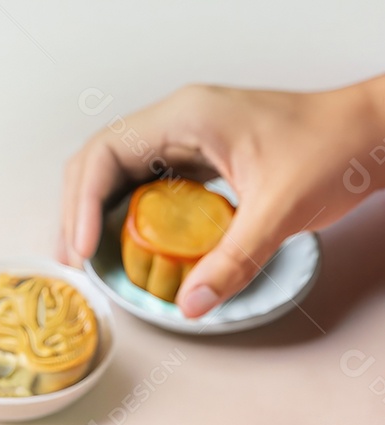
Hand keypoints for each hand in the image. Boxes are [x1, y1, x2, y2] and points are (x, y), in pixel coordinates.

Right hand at [60, 77, 384, 315]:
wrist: (367, 134)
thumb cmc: (332, 148)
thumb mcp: (280, 210)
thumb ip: (234, 260)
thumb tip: (190, 304)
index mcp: (188, 116)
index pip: (107, 153)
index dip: (85, 204)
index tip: (83, 248)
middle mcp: (178, 121)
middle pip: (100, 161)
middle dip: (78, 211)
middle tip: (74, 261)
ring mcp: (186, 138)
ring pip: (117, 171)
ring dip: (96, 212)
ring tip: (88, 257)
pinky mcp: (198, 158)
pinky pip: (145, 184)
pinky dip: (125, 214)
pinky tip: (125, 245)